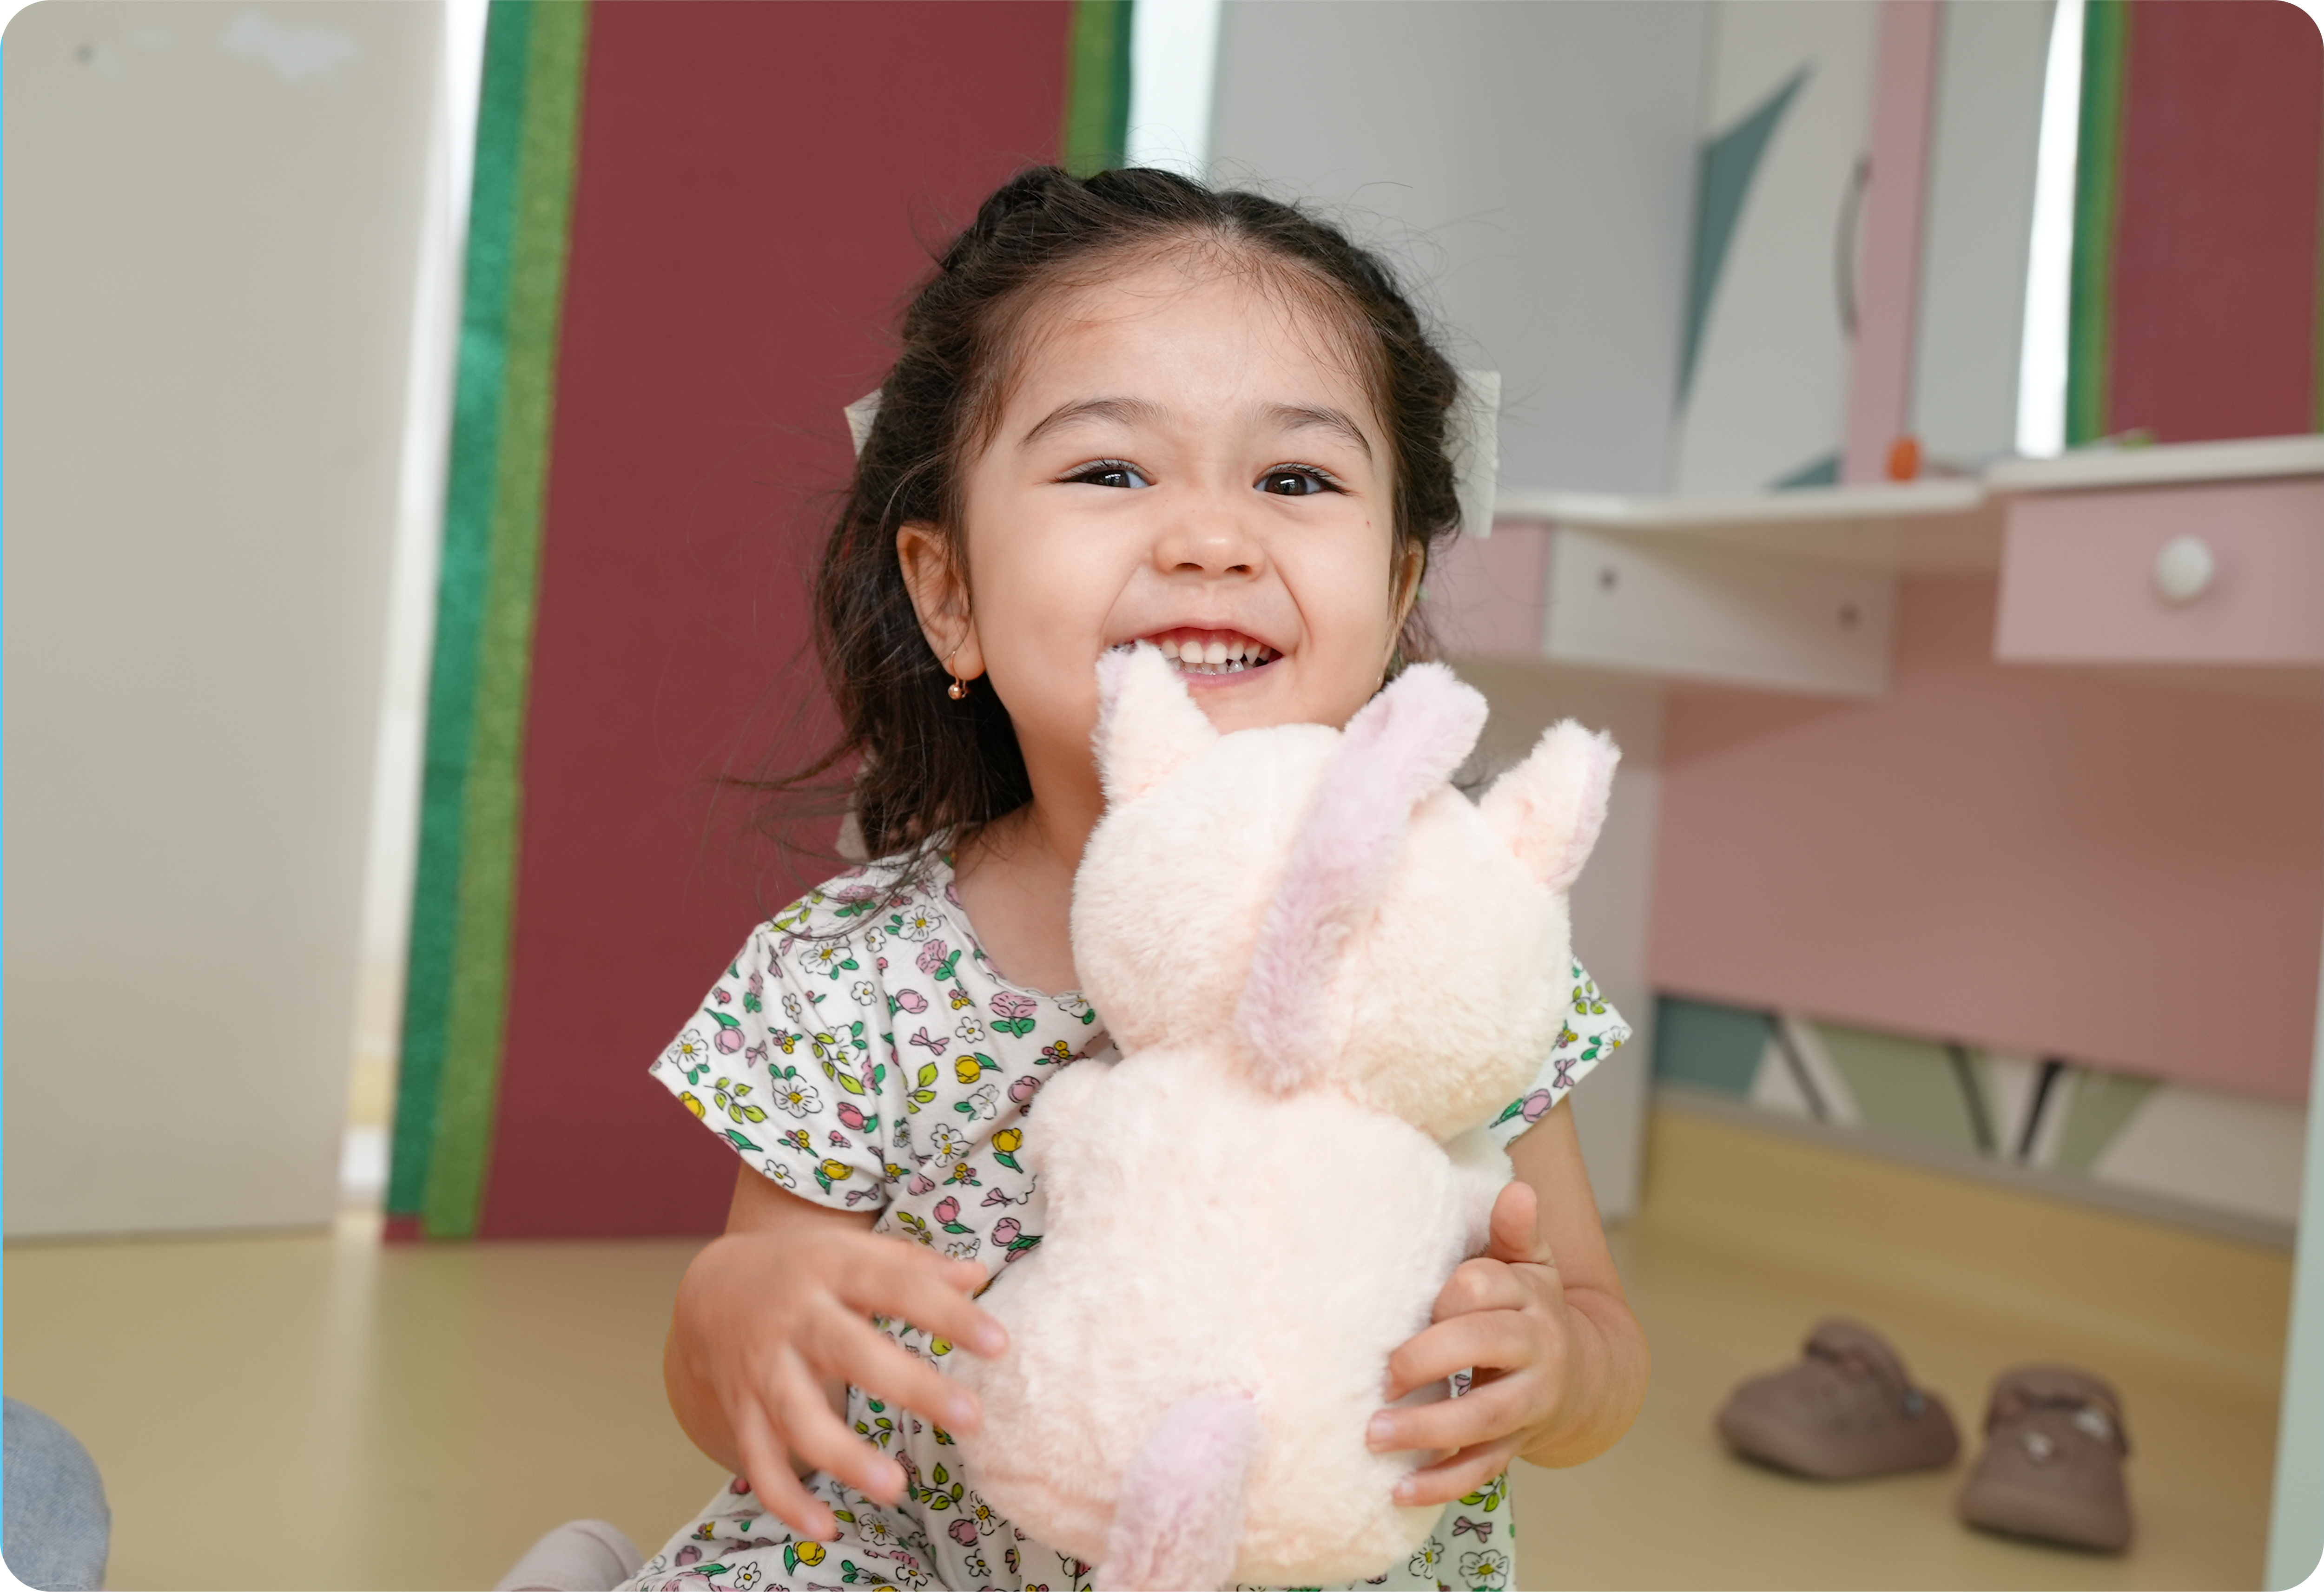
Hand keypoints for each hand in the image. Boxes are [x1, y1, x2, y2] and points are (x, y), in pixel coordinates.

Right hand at [668, 1218, 1006, 1538]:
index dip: (948, 1313)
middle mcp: (795, 1319)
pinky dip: (786, 1500)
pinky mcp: (740, 1411)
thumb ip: (914, 1264)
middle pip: (852, 1352)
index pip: (896, 1285)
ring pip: (800, 1418)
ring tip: (897, 1488)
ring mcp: (764, 1369)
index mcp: (832, 1268)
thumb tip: (979, 1275)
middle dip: (911, 1386)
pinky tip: (825, 1528)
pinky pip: (760, 1462)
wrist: (712, 1290)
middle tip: (972, 1418)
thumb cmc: (807, 1270)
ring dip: (845, 1457)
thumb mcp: (853, 1252)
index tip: (1000, 1343)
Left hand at [1364, 1178, 1572, 1505]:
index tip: (1416, 1306)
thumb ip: (1514, 1233)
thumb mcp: (1532, 1266)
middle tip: (1382, 1374)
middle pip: (1484, 1348)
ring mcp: (1528, 1403)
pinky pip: (1480, 1467)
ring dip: (1427, 1427)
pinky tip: (1399, 1491)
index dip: (1447, 1295)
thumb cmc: (1531, 1309)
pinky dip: (1441, 1483)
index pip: (1485, 1288)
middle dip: (1429, 1359)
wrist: (1586, 1376)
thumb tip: (1518, 1190)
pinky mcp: (1515, 1444)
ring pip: (1483, 1417)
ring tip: (1374, 1434)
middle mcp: (1536, 1349)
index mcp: (1530, 1297)